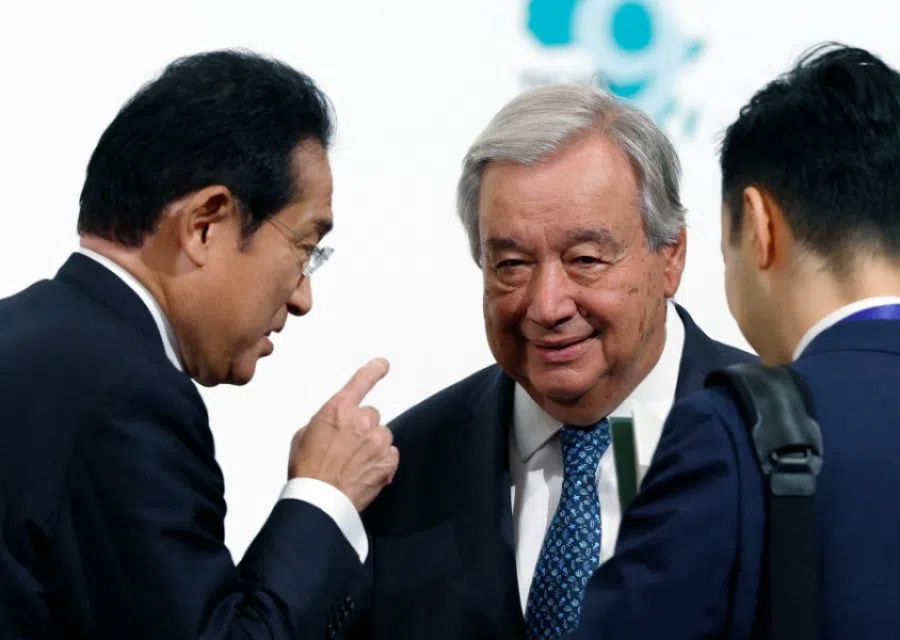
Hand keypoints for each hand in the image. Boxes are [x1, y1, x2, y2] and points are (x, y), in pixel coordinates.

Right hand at [289, 358, 398, 510]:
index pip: (361, 381)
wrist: (319, 500)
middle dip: (362, 428)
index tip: (383, 364)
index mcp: (338, 409)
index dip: (374, 370)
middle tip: (347, 448)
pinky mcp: (388, 460)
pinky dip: (382, 462)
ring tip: (353, 464)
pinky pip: (390, 454)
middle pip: (370, 415)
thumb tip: (335, 425)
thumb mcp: (304, 435)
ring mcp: (377, 440)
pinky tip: (364, 472)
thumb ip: (326, 422)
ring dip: (372, 445)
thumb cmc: (307, 471)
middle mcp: (361, 420)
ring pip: (382, 435)